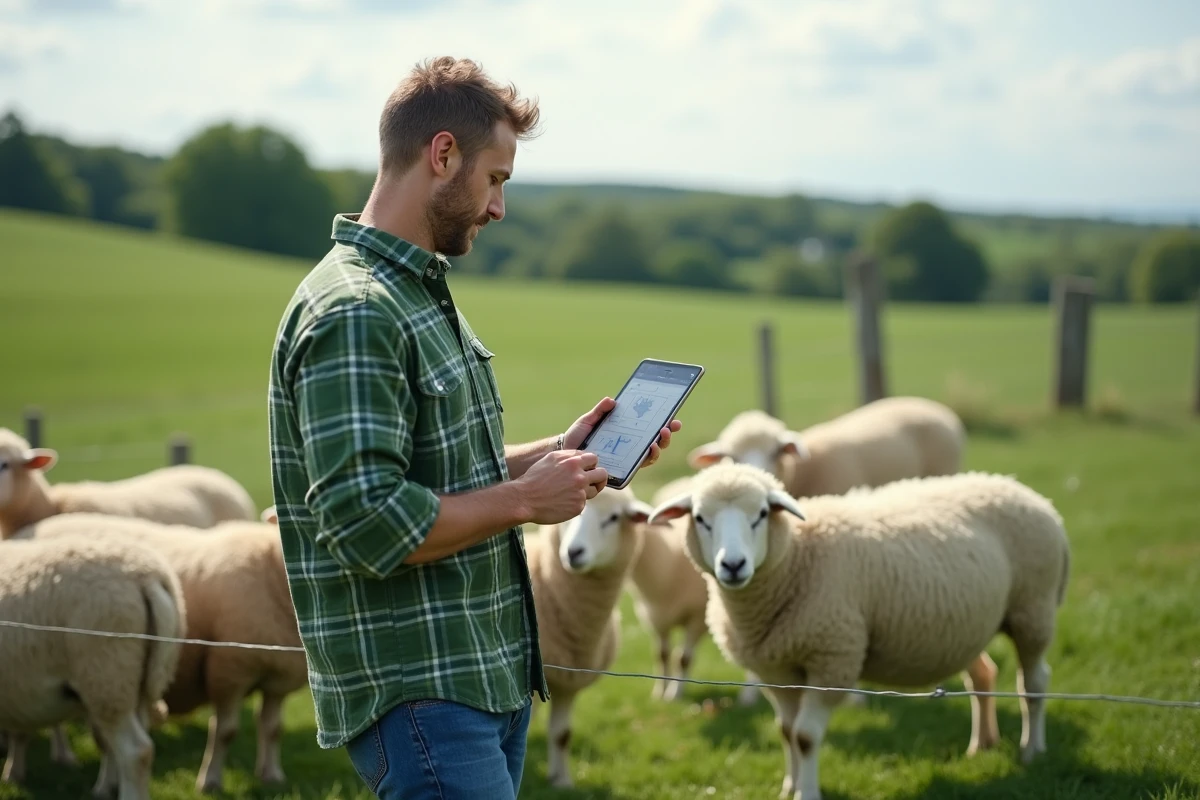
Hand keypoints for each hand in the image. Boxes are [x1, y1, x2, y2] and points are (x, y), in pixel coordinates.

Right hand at [514, 450, 607, 524]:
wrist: (524, 499)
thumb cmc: (534, 478)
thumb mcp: (550, 459)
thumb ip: (569, 457)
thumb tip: (582, 458)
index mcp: (573, 461)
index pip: (594, 459)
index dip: (591, 464)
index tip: (587, 469)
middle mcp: (579, 475)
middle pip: (602, 474)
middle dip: (599, 477)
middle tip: (594, 482)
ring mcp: (580, 492)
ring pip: (594, 490)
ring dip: (586, 491)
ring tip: (571, 493)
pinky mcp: (578, 506)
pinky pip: (583, 503)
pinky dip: (575, 503)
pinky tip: (562, 502)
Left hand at [562, 397, 682, 470]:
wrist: (566, 456)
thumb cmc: (577, 437)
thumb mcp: (588, 421)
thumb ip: (600, 411)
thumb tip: (612, 400)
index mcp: (626, 433)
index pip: (649, 428)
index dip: (664, 423)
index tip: (673, 416)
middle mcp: (630, 447)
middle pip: (656, 441)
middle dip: (667, 434)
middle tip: (669, 426)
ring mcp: (627, 459)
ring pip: (651, 454)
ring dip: (660, 446)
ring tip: (660, 437)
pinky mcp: (622, 470)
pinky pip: (639, 465)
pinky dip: (647, 458)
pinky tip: (649, 449)